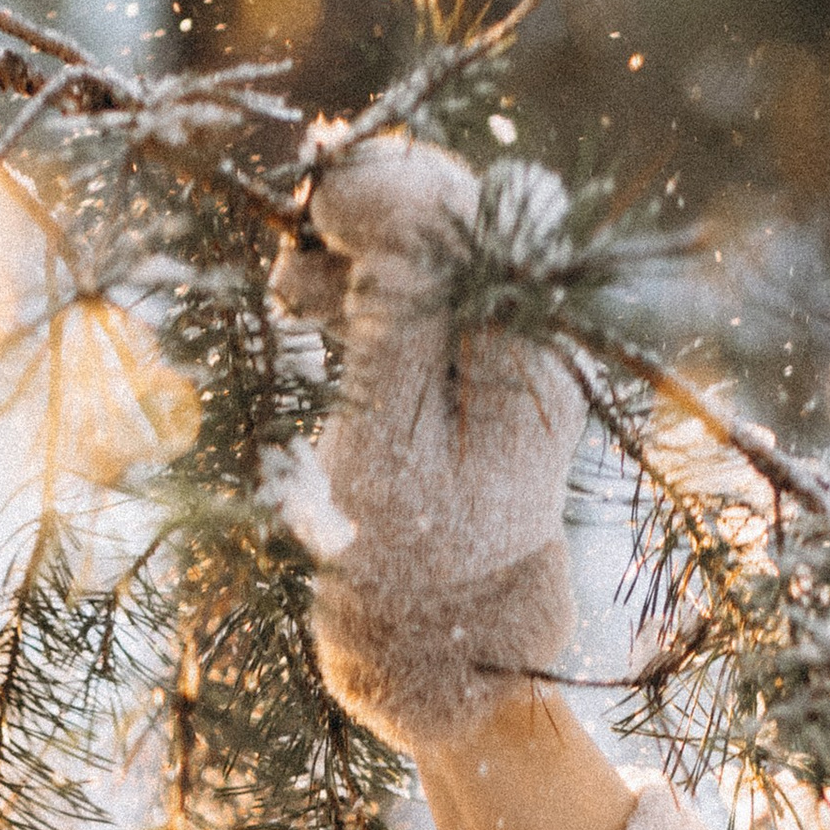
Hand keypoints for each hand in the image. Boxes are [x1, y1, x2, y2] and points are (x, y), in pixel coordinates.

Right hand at [271, 134, 584, 746]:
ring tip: (295, 291)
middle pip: (460, 204)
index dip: (391, 192)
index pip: (476, 213)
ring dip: (356, 241)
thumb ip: (393, 315)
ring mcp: (503, 341)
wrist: (440, 636)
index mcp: (528, 355)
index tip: (316, 224)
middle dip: (373, 210)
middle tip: (299, 263)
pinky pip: (419, 271)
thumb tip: (384, 194)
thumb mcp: (385, 444)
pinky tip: (310, 303)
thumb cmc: (403, 556)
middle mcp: (533, 335)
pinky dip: (357, 271)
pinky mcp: (466, 351)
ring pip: (435, 230)